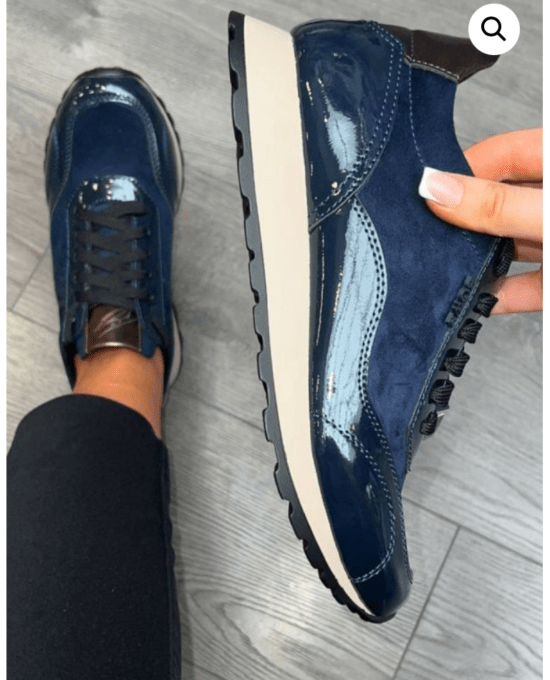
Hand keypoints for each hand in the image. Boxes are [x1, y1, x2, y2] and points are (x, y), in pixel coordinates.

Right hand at [418, 128, 541, 313]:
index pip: (501, 154)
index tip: (423, 194)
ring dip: (480, 260)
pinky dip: (502, 295)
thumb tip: (437, 189)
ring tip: (443, 269)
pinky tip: (477, 303)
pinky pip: (525, 285)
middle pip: (499, 202)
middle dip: (462, 219)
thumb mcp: (549, 215)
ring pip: (510, 245)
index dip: (461, 171)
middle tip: (425, 234)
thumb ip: (498, 206)